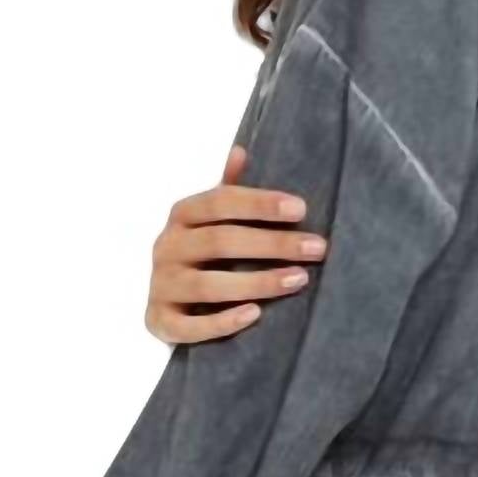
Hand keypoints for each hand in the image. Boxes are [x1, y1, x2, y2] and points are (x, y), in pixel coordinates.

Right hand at [145, 141, 328, 343]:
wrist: (164, 303)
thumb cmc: (199, 256)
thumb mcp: (209, 220)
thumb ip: (226, 193)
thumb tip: (240, 150)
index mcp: (181, 215)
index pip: (220, 201)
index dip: (260, 204)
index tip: (301, 209)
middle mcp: (166, 247)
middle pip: (220, 241)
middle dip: (272, 244)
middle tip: (318, 248)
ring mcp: (161, 286)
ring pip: (208, 285)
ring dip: (257, 282)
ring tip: (299, 279)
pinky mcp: (160, 322)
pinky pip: (190, 326)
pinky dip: (222, 322)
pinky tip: (256, 314)